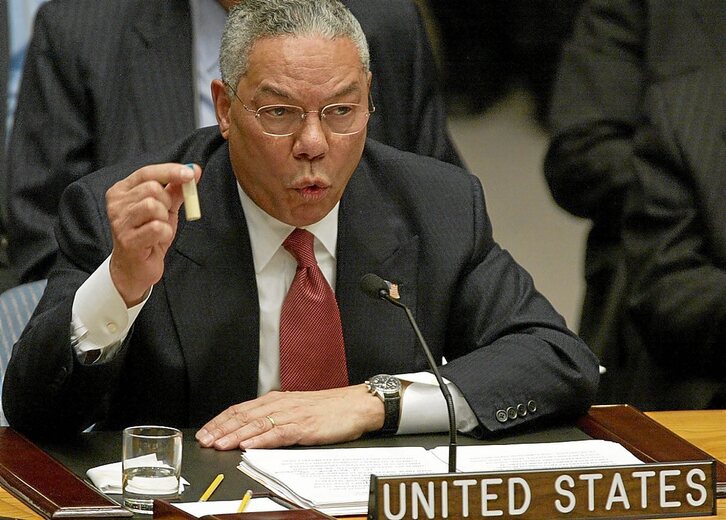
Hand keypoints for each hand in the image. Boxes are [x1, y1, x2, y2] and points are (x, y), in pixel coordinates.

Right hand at [107, 163, 200, 305]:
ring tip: (158, 229)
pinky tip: (157, 240)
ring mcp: (119, 222)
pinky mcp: (127, 240)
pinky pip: (157, 228)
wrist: (136, 268)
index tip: (190, 174)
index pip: (146, 172)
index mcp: (122, 191)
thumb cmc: (149, 235)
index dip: (170, 171)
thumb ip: (176, 189)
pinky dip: (165, 233)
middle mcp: (116, 204)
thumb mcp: (165, 208)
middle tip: (164, 216)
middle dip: (167, 201)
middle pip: (152, 188)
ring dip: (164, 218)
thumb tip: (194, 170)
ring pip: (153, 206)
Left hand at [195, 385, 384, 449]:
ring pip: (257, 425)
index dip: (220, 421)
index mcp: (278, 400)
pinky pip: (279, 433)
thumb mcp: (298, 409)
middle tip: (204, 440)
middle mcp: (281, 404)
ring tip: (219, 444)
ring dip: (235, 435)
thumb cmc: (330, 409)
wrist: (357, 405)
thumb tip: (252, 431)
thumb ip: (276, 417)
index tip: (205, 432)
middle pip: (244, 416)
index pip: (241, 409)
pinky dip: (262, 440)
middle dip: (221, 429)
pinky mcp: (305, 427)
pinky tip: (249, 446)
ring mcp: (292, 415)